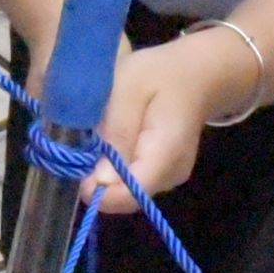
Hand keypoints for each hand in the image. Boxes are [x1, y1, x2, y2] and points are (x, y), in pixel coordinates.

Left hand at [84, 32, 229, 216]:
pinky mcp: (164, 175)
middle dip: (98, 179)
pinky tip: (114, 141)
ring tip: (100, 137)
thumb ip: (117, 131)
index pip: (131, 194)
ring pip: (127, 192)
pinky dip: (116, 168)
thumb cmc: (160, 75)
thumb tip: (100, 180)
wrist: (197, 74)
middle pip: (126, 198)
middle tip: (84, 143)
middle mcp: (171, 175)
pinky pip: (133, 182)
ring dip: (106, 173)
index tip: (77, 165)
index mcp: (166, 153)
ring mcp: (170, 178)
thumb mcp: (129, 89)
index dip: (98, 190)